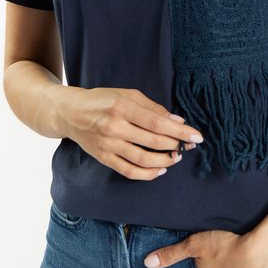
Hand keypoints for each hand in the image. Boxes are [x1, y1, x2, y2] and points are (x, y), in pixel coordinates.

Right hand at [60, 86, 202, 180]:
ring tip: (176, 157)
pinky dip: (147, 173)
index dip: (179, 131)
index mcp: (122, 106)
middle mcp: (114, 126)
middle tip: (188, 146)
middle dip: (175, 145)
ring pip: (142, 159)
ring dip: (164, 161)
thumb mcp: (127, 94)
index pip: (157, 122)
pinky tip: (160, 169)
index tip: (196, 136)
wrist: (71, 112)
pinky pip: (129, 171)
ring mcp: (108, 144)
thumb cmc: (103, 100)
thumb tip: (177, 121)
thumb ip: (152, 107)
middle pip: (152, 141)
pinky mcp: (104, 158)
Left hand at [143, 229, 267, 267]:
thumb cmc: (226, 247)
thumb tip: (147, 263)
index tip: (205, 242)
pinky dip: (250, 254)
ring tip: (235, 240)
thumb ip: (172, 253)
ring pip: (234, 265)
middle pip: (217, 267)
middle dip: (218, 256)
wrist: (262, 252)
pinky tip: (251, 244)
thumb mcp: (194, 245)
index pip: (200, 266)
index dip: (201, 254)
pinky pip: (251, 263)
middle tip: (221, 240)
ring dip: (235, 255)